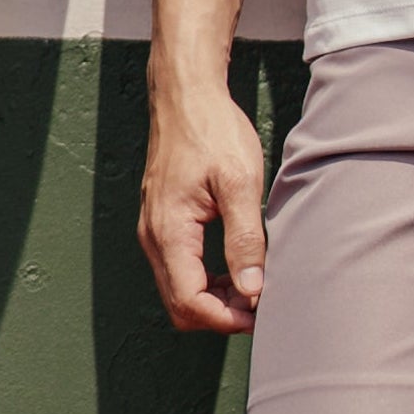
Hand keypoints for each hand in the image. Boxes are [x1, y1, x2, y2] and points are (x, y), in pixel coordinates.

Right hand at [138, 78, 270, 334]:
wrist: (185, 95)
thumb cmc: (212, 130)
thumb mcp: (239, 182)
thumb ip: (245, 240)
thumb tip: (252, 290)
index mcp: (170, 231)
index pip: (189, 302)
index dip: (226, 319)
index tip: (259, 313)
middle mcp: (153, 236)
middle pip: (179, 305)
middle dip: (220, 315)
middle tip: (260, 304)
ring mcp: (154, 230)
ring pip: (178, 289)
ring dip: (214, 299)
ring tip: (253, 286)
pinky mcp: (161, 222)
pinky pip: (178, 268)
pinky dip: (205, 280)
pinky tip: (234, 267)